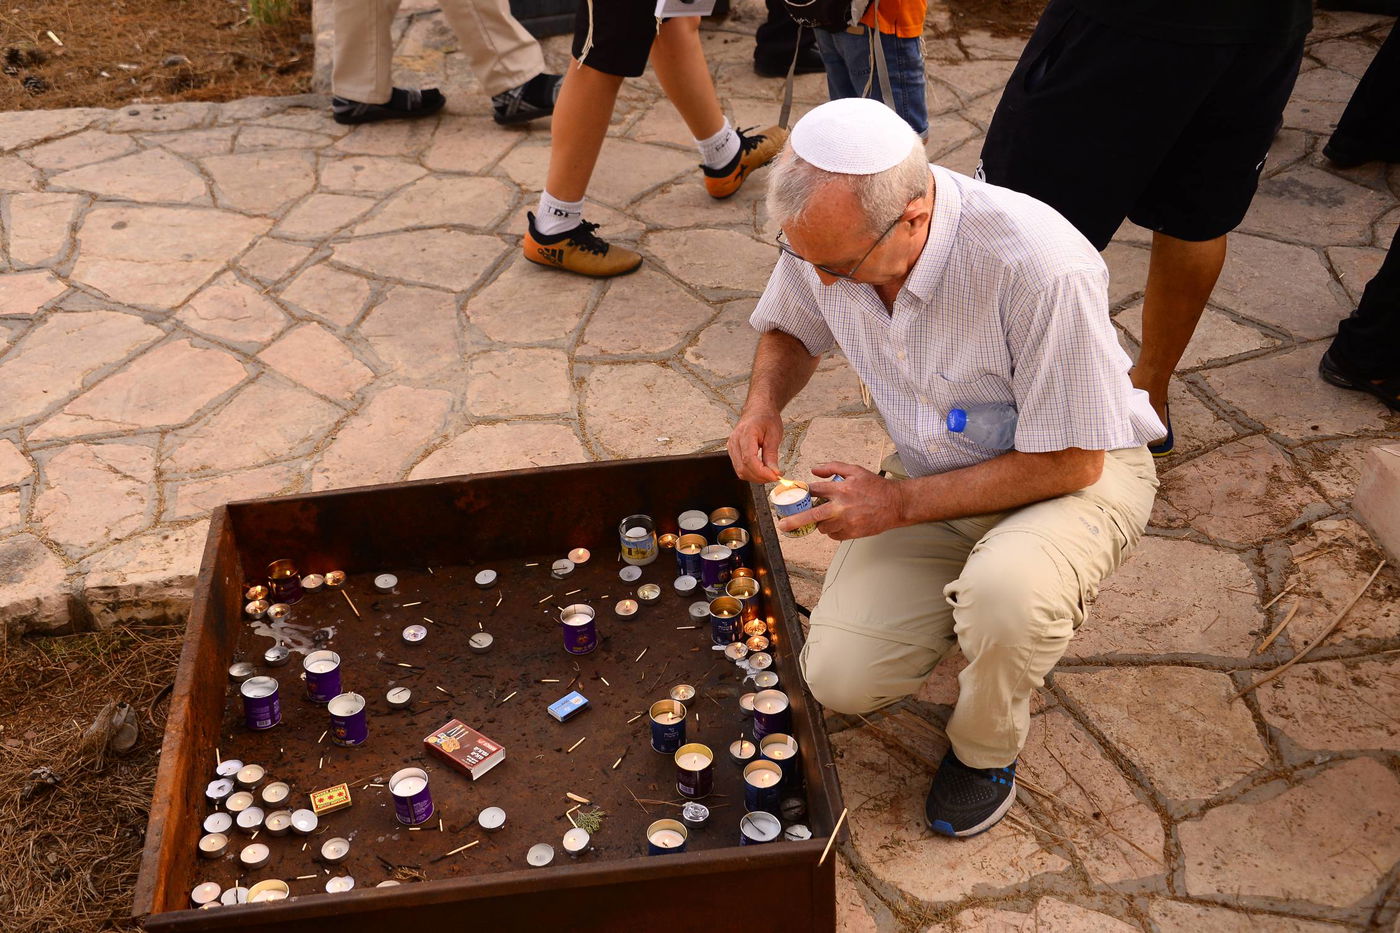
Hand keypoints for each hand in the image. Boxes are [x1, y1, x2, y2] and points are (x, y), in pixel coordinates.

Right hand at [727, 407, 783, 482]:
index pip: (749, 459)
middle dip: (760, 477)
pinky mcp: (733, 451)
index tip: (774, 476)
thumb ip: (772, 455)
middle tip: (775, 476)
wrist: (758, 409)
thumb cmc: (766, 418)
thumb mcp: (774, 435)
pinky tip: (762, 471)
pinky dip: (751, 473)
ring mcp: (731, 447)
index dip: (762, 472)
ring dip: (755, 477)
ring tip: (769, 474)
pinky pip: (739, 467)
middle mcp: (735, 441)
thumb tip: (774, 472)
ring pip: (740, 471)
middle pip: (743, 468)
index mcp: (745, 434)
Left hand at [775, 462, 904, 540]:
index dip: (803, 492)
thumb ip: (833, 468)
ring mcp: (846, 522)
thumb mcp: (855, 470)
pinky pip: (834, 535)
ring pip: (822, 527)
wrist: (896, 504)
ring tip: (829, 515)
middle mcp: (841, 506)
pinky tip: (840, 522)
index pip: (813, 491)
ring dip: (820, 522)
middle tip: (782, 525)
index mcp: (841, 489)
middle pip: (811, 516)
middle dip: (794, 521)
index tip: (796, 495)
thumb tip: (814, 470)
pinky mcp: (852, 533)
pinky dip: (832, 530)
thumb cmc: (876, 487)